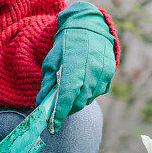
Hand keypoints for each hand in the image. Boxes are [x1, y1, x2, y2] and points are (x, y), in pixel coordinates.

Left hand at [36, 1, 116, 132]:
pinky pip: (98, 92)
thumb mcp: (52, 60)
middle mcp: (92, 70)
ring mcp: (103, 73)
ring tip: (69, 94)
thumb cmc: (67, 43)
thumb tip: (41, 103)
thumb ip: (48, 83)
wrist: (89, 27)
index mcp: (75, 65)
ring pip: (89, 98)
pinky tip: (82, 85)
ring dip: (78, 102)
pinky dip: (88, 94)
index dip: (59, 112)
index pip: (67, 95)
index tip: (52, 125)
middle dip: (67, 109)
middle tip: (58, 111)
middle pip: (79, 101)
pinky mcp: (109, 74)